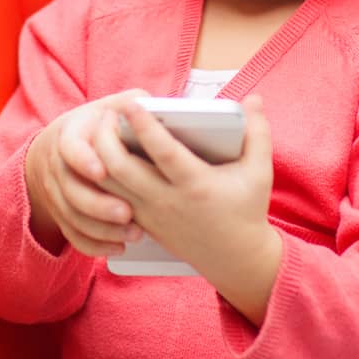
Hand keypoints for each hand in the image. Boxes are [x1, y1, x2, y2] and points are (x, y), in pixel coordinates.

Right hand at [25, 90, 150, 257]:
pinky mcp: (62, 214)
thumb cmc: (97, 125)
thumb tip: (151, 106)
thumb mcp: (109, 106)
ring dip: (102, 229)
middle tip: (128, 214)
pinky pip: (73, 235)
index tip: (102, 171)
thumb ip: (130, 104)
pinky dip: (94, 245)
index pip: (70, 149)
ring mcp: (57, 193)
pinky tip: (119, 246)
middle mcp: (58, 166)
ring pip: (73, 217)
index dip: (84, 160)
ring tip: (134, 233)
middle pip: (71, 191)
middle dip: (99, 205)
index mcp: (70, 135)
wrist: (59, 148)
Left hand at [95, 94, 281, 322]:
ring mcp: (151, 215)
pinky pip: (111, 200)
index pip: (163, 152)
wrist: (236, 259)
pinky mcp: (142, 224)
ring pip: (109, 185)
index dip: (145, 126)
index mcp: (196, 185)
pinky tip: (99, 157)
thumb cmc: (247, 210)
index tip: (130, 103)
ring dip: (98, 156)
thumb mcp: (260, 172)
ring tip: (102, 130)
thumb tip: (254, 99)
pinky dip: (101, 178)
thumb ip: (258, 133)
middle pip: (122, 168)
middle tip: (108, 113)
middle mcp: (168, 201)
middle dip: (106, 138)